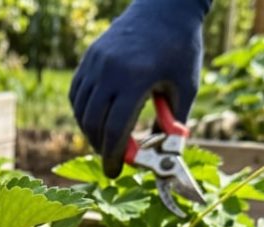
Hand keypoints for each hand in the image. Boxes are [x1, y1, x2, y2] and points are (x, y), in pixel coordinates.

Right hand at [69, 0, 208, 177]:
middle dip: (100, 147)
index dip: (114, 156)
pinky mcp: (89, 58)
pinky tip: (96, 120)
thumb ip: (173, 124)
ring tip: (106, 141)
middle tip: (112, 160)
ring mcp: (95, 62)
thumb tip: (161, 156)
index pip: (115, 128)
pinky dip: (83, 112)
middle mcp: (110, 70)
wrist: (165, 9)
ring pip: (81, 110)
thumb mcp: (186, 88)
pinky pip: (77, 93)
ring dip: (90, 132)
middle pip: (93, 122)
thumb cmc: (181, 50)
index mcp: (136, 78)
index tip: (115, 172)